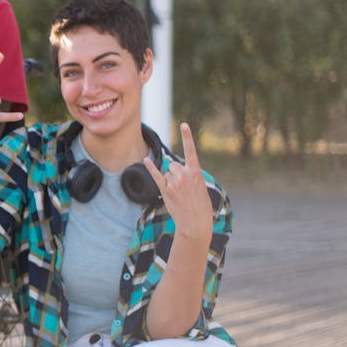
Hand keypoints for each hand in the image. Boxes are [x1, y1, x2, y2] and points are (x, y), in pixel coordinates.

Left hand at [145, 123, 212, 240]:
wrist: (195, 222)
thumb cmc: (200, 205)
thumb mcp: (200, 186)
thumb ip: (189, 175)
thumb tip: (172, 169)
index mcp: (196, 172)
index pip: (191, 151)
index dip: (187, 137)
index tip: (183, 124)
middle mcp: (184, 175)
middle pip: (173, 165)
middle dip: (176, 173)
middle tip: (183, 188)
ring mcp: (174, 182)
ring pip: (166, 173)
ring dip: (170, 181)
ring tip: (179, 194)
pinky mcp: (165, 190)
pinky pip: (156, 176)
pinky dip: (150, 168)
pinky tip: (145, 160)